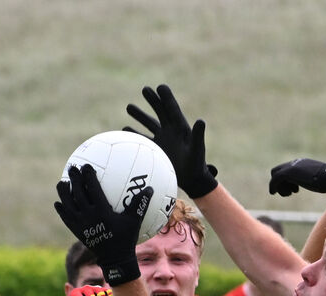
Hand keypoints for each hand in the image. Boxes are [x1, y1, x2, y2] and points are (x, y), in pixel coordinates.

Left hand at [54, 164, 151, 285]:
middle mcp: (89, 216)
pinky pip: (66, 218)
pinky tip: (59, 203)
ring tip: (61, 183)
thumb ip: (140, 205)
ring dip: (63, 192)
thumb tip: (150, 189)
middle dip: (74, 179)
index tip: (86, 166)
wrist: (115, 259)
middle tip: (72, 168)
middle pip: (77, 194)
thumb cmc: (126, 238)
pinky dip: (61, 210)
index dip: (88, 176)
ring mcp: (80, 224)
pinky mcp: (76, 232)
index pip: (92, 189)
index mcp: (102, 211)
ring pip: (68, 205)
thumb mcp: (134, 221)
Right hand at [126, 84, 218, 198]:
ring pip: (148, 124)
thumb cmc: (196, 165)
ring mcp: (161, 140)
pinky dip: (134, 134)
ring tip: (129, 106)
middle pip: (159, 112)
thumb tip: (201, 121)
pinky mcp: (155, 150)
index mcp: (180, 128)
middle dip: (153, 100)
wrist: (190, 180)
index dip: (166, 98)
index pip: (172, 109)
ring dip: (139, 115)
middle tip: (145, 89)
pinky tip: (124, 129)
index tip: (160, 86)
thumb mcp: (197, 149)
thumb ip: (198, 135)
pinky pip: (142, 139)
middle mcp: (170, 131)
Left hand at [268, 158, 325, 195]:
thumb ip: (316, 178)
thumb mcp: (321, 178)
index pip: (288, 169)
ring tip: (288, 194)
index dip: (287, 180)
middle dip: (279, 182)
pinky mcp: (288, 173)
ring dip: (279, 187)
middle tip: (287, 192)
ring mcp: (291, 167)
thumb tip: (321, 182)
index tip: (293, 189)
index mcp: (303, 163)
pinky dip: (273, 187)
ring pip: (276, 176)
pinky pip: (275, 180)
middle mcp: (295, 163)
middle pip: (278, 170)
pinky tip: (274, 193)